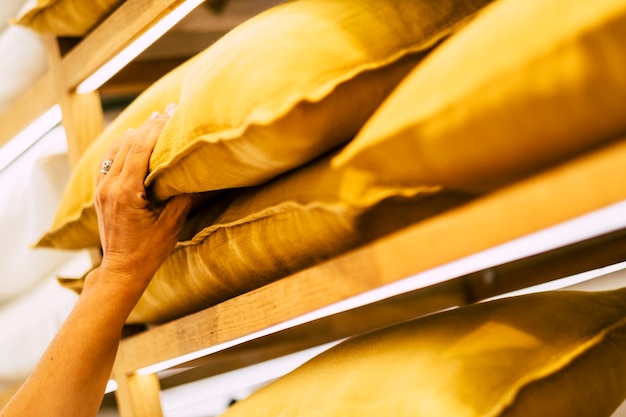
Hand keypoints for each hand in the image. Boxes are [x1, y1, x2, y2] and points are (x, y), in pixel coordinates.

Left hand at [91, 103, 191, 297]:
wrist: (122, 271)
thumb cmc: (149, 252)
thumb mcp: (171, 224)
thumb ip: (181, 196)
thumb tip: (195, 173)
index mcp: (126, 192)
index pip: (141, 149)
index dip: (157, 128)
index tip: (172, 113)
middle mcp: (110, 186)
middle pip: (128, 145)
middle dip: (149, 126)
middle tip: (168, 110)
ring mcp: (102, 190)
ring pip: (116, 150)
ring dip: (135, 133)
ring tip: (153, 120)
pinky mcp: (100, 194)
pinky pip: (108, 162)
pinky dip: (121, 147)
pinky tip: (131, 139)